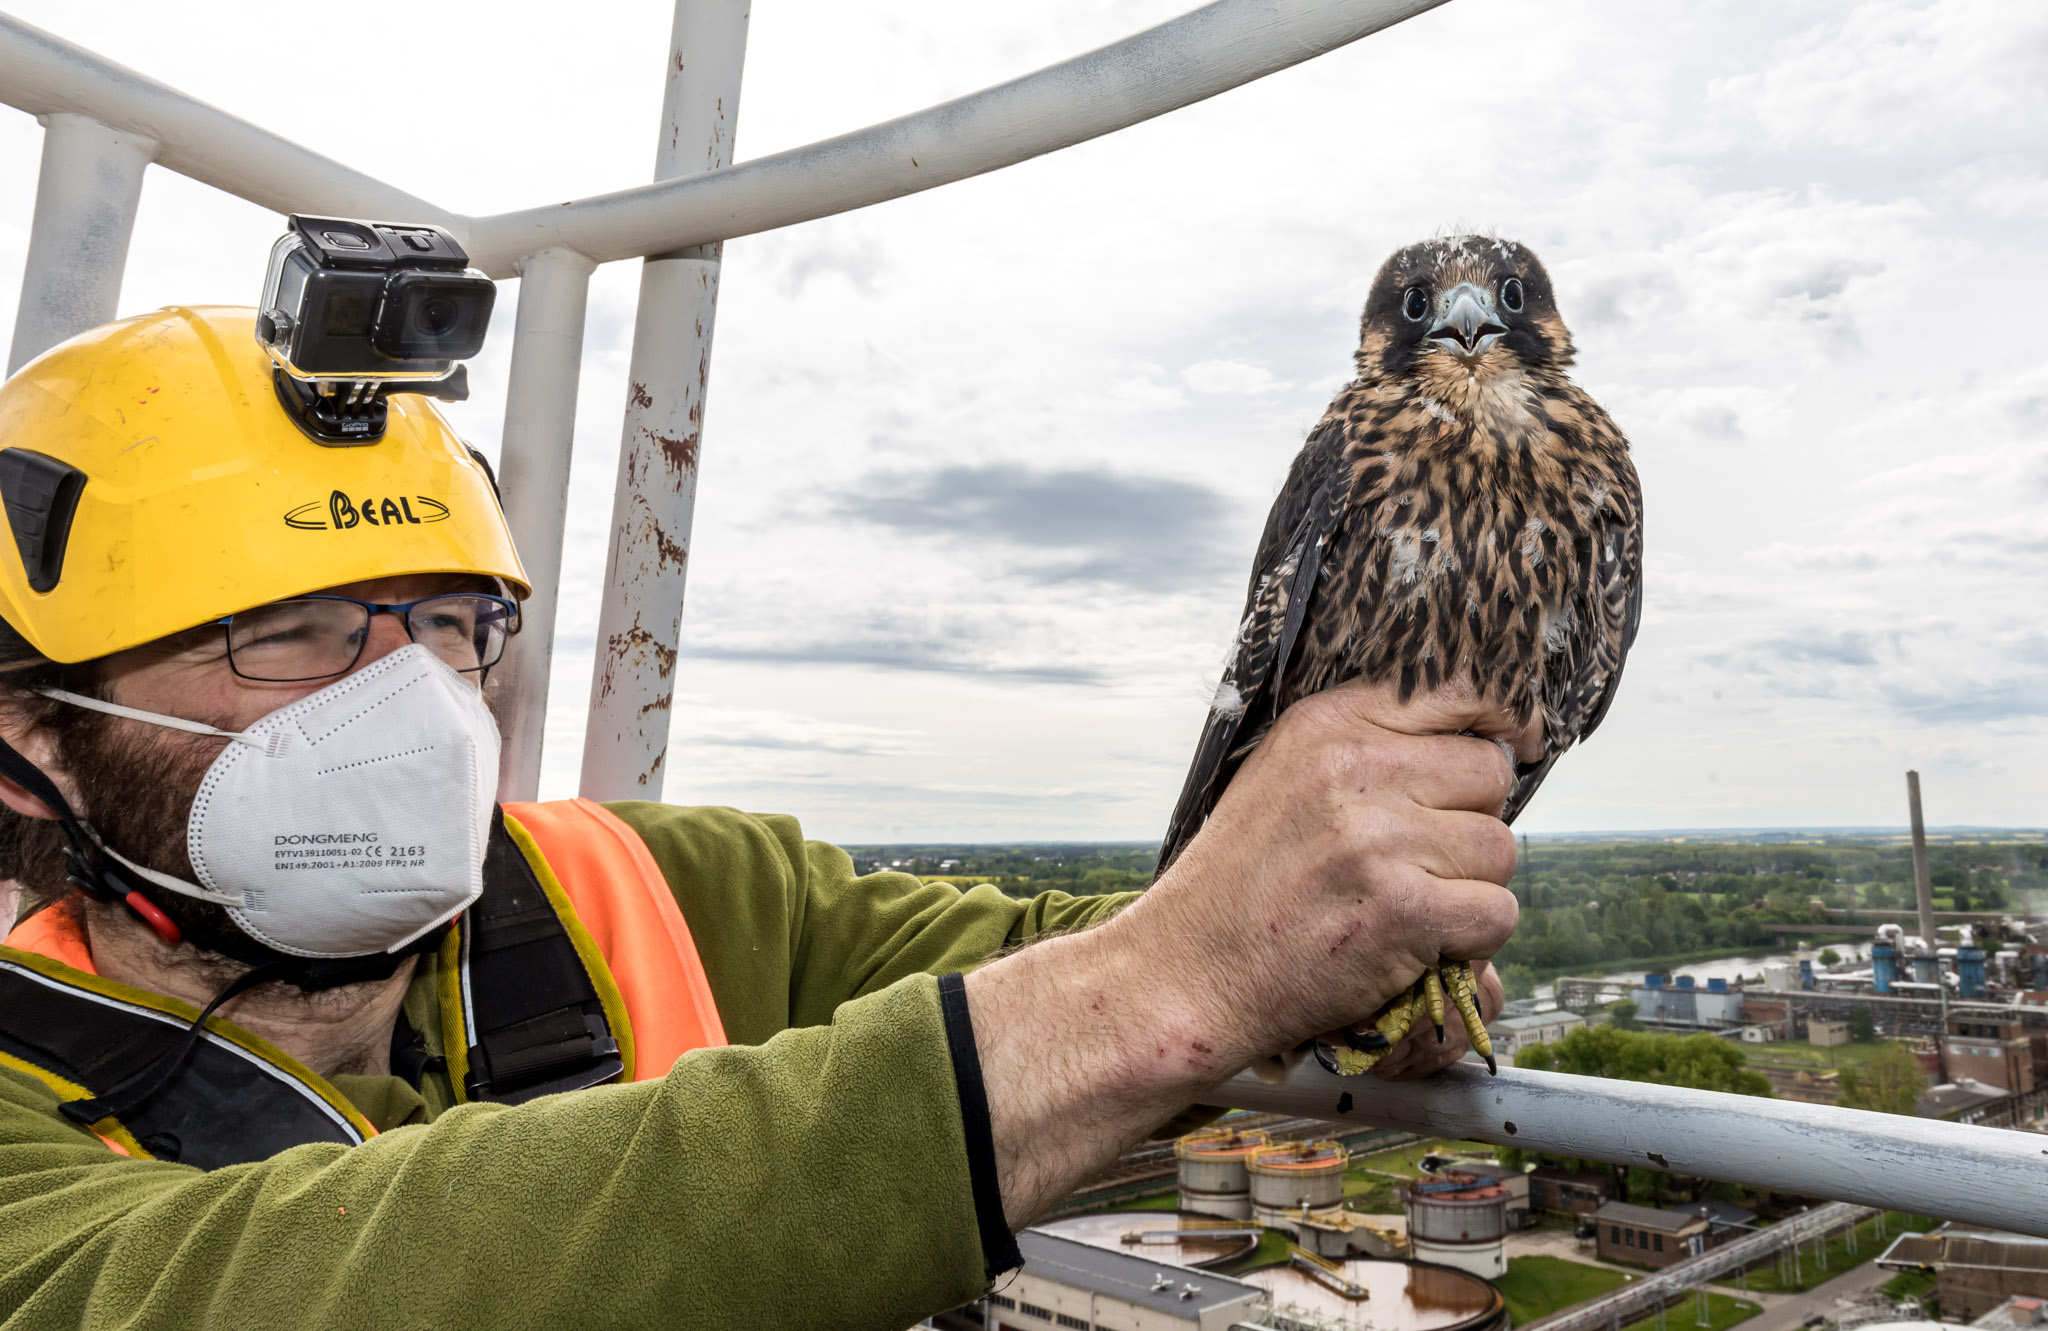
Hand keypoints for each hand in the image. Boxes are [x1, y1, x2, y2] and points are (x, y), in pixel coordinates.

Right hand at [1123, 677, 1528, 1067]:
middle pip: (1488, 774)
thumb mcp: (1283, 778)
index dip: (1501, 719)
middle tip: (1417, 862)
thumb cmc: (1241, 882)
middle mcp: (1354, 769)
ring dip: (1470, 888)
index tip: (1516, 742)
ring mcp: (1380, 840)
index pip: (1456, 689)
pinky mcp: (1404, 911)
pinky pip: (1495, 915)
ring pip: (1499, 850)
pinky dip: (1469, 943)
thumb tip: (1485, 739)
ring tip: (1403, 906)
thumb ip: (1366, 746)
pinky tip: (1411, 946)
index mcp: (1326, 725)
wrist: (1186, 972)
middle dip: (1469, 821)